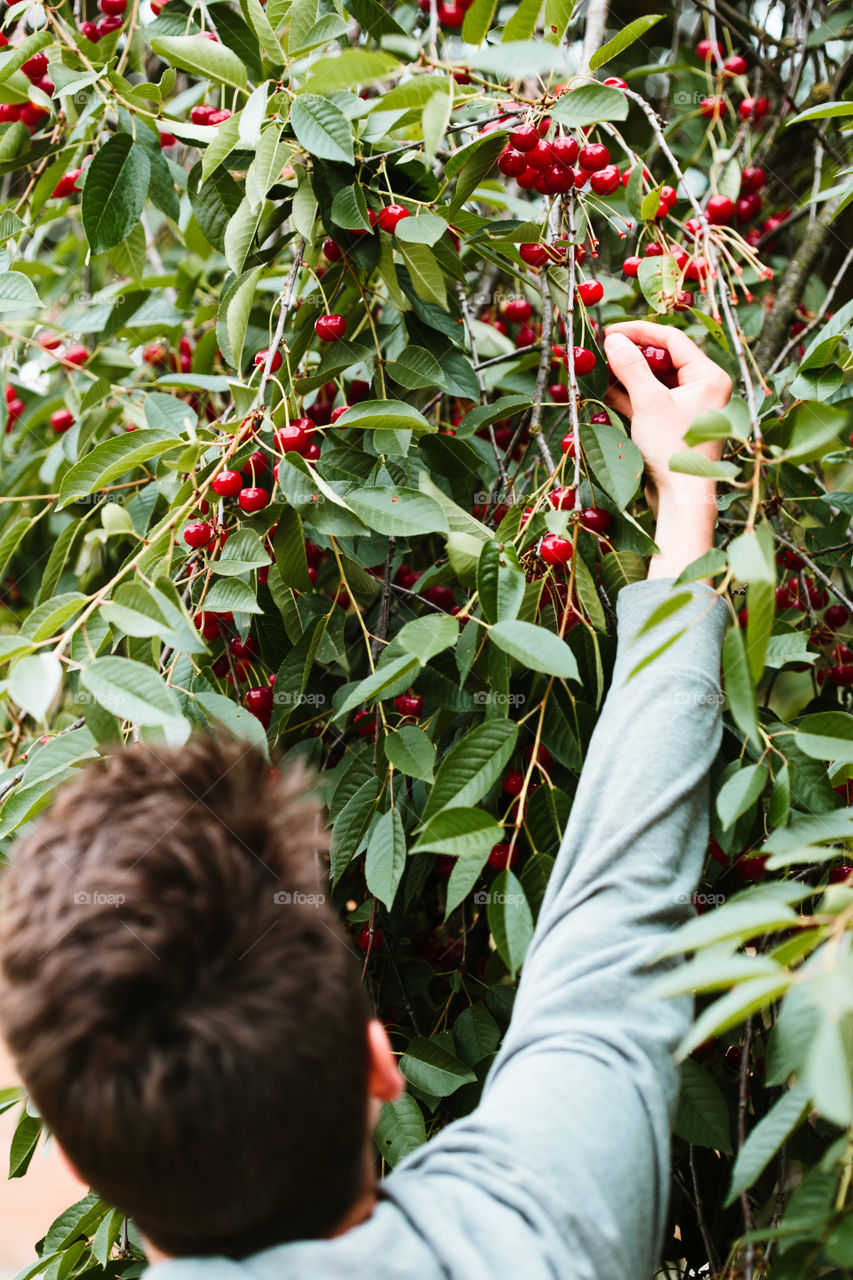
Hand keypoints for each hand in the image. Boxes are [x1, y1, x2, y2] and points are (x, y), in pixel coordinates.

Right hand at [602, 321, 732, 512]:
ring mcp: (687, 409)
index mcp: (709, 376)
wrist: (681, 499)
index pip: (673, 340)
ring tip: (598, 367)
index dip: (640, 331)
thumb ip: (631, 367)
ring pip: (653, 381)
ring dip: (626, 375)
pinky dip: (629, 396)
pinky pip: (649, 402)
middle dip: (631, 354)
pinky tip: (603, 389)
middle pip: (663, 359)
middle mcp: (703, 389)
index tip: (610, 330)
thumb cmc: (673, 449)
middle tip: (601, 348)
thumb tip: (612, 339)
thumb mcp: (649, 402)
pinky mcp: (672, 426)